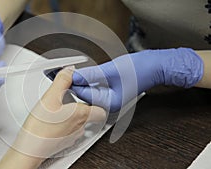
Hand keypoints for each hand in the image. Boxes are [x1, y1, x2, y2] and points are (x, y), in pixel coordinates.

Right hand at [0, 67, 105, 168]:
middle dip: (80, 105)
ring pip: (78, 123)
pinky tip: (52, 121)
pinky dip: (63, 124)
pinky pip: (68, 131)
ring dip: (71, 115)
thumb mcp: (50, 98)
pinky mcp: (63, 143)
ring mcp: (72, 137)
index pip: (101, 109)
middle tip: (69, 98)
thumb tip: (70, 71)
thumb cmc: (41, 128)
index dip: (97, 101)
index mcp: (82, 115)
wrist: (30, 149)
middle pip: (88, 115)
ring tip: (58, 109)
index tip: (88, 93)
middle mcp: (80, 127)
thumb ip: (63, 81)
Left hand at [72, 48, 202, 112]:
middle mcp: (110, 104)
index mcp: (110, 103)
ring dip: (83, 81)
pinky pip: (96, 87)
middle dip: (77, 83)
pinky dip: (90, 80)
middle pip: (86, 95)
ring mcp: (111, 98)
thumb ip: (91, 74)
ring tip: (75, 71)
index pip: (84, 95)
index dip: (74, 83)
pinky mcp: (112, 92)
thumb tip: (75, 76)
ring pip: (90, 91)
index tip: (65, 74)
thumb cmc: (141, 69)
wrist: (156, 66)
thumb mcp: (112, 70)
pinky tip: (85, 73)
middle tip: (67, 72)